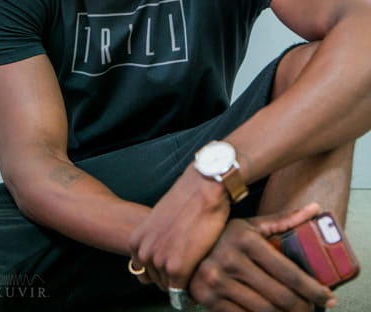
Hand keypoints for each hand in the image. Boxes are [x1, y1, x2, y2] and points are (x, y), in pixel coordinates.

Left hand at [129, 164, 230, 290]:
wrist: (203, 187)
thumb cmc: (188, 201)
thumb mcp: (161, 221)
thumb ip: (156, 241)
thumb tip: (163, 261)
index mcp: (136, 242)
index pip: (146, 273)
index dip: (164, 271)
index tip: (178, 263)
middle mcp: (144, 253)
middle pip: (159, 282)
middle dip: (175, 276)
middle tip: (192, 261)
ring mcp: (158, 262)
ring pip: (172, 288)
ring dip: (185, 280)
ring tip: (198, 261)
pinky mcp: (177, 268)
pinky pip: (183, 292)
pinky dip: (193, 288)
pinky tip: (201, 270)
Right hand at [188, 203, 337, 311]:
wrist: (184, 246)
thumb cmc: (225, 236)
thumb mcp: (251, 225)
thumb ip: (284, 220)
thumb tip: (316, 209)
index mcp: (245, 239)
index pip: (288, 271)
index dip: (312, 288)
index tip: (327, 297)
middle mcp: (230, 260)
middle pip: (279, 296)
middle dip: (302, 307)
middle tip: (313, 309)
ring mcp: (217, 281)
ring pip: (264, 311)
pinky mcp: (208, 299)